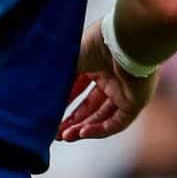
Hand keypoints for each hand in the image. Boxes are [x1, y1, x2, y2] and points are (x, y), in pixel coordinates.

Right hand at [57, 18, 156, 142]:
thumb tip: (40, 93)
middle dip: (73, 120)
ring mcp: (125, 90)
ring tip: (64, 137)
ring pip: (103, 116)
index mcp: (98, 62)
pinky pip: (117, 122)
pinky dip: (99, 130)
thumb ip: (57, 77)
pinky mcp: (136, 101)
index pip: (80, 86)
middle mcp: (112, 77)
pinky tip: (82, 133)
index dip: (65, 101)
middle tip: (57, 133)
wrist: (124, 40)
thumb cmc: (97, 42)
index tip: (51, 111)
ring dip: (83, 128)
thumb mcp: (68, 60)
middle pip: (91, 105)